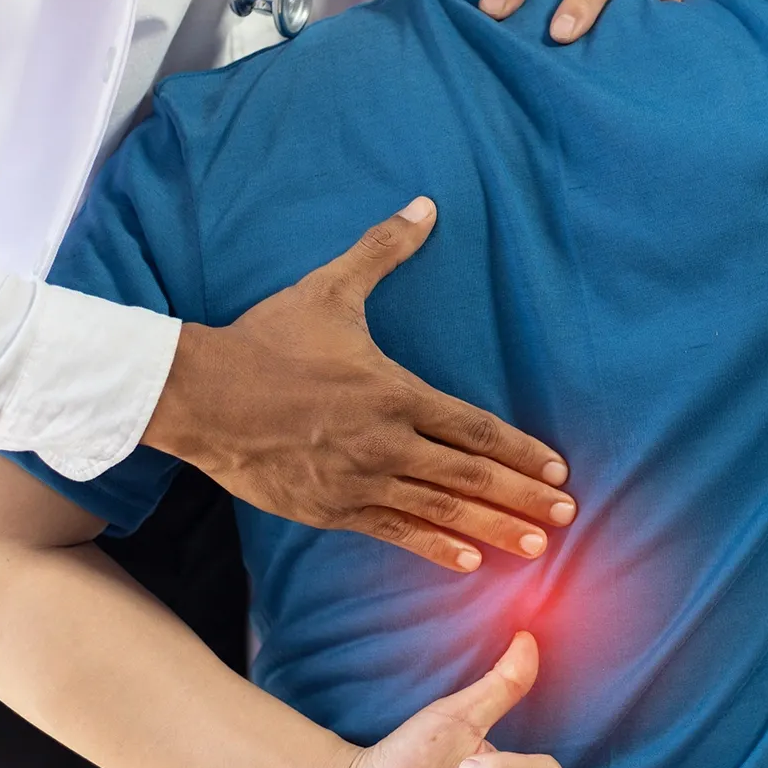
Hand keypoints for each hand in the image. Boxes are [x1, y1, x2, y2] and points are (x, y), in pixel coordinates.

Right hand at [142, 198, 576, 572]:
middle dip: (523, 498)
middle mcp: (387, 442)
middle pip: (471, 477)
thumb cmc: (266, 341)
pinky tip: (468, 562)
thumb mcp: (329, 290)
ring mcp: (359, 481)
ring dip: (492, 529)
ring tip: (535, 547)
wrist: (199, 394)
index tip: (559, 471)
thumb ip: (383, 250)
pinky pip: (394, 531)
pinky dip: (434, 547)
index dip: (521, 452)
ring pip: (440, 510)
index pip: (476, 430)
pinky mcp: (330, 509)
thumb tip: (426, 204)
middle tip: (568, 517)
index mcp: (395, 393)